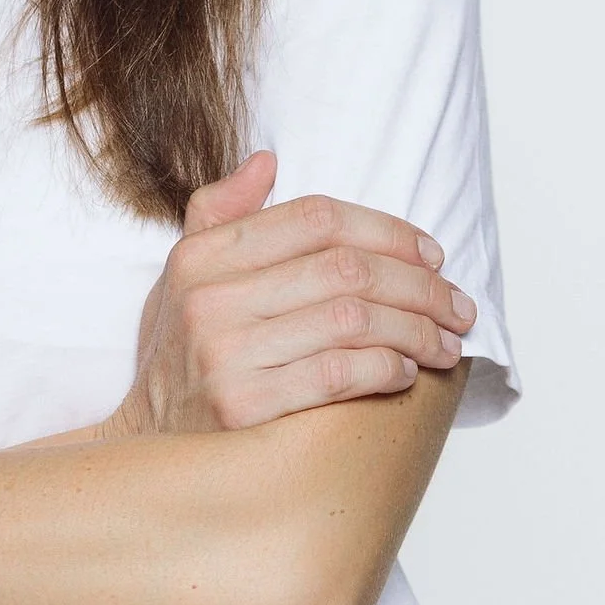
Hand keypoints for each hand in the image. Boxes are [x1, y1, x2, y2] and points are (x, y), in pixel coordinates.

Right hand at [104, 152, 475, 436]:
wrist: (147, 442)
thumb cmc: (180, 351)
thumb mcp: (183, 274)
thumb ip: (220, 212)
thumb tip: (266, 162)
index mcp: (201, 255)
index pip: (317, 218)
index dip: (388, 231)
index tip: (432, 255)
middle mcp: (210, 298)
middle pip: (346, 269)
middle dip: (420, 287)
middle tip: (457, 307)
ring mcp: (224, 353)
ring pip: (352, 321)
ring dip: (416, 331)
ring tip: (445, 344)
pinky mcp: (242, 407)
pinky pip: (337, 375)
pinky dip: (384, 370)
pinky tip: (403, 372)